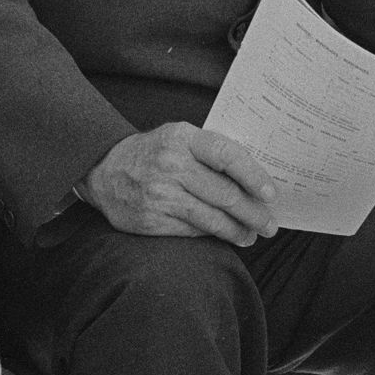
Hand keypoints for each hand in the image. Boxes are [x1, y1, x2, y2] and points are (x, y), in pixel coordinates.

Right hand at [81, 123, 278, 242]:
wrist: (104, 170)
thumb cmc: (153, 152)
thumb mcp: (179, 137)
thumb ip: (211, 151)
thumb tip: (254, 177)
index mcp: (182, 138)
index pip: (226, 155)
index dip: (253, 175)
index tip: (271, 193)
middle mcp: (171, 165)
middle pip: (224, 193)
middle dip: (253, 212)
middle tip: (269, 223)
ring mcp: (160, 194)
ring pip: (211, 218)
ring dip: (238, 230)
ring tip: (252, 235)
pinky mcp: (151, 219)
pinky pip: (192, 230)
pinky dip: (214, 236)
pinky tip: (226, 236)